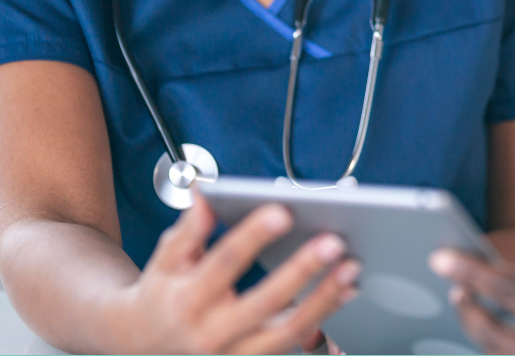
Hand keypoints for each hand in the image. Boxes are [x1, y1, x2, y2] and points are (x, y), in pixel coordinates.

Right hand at [108, 190, 359, 353]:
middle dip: (301, 271)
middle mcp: (211, 333)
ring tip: (351, 269)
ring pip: (286, 332)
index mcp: (187, 299)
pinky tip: (345, 292)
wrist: (143, 346)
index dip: (252, 237)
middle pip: (263, 303)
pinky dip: (324, 318)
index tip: (281, 212)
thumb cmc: (163, 295)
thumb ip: (188, 229)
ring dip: (324, 300)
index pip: (223, 264)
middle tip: (333, 242)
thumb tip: (205, 194)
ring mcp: (235, 355)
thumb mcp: (165, 260)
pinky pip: (295, 343)